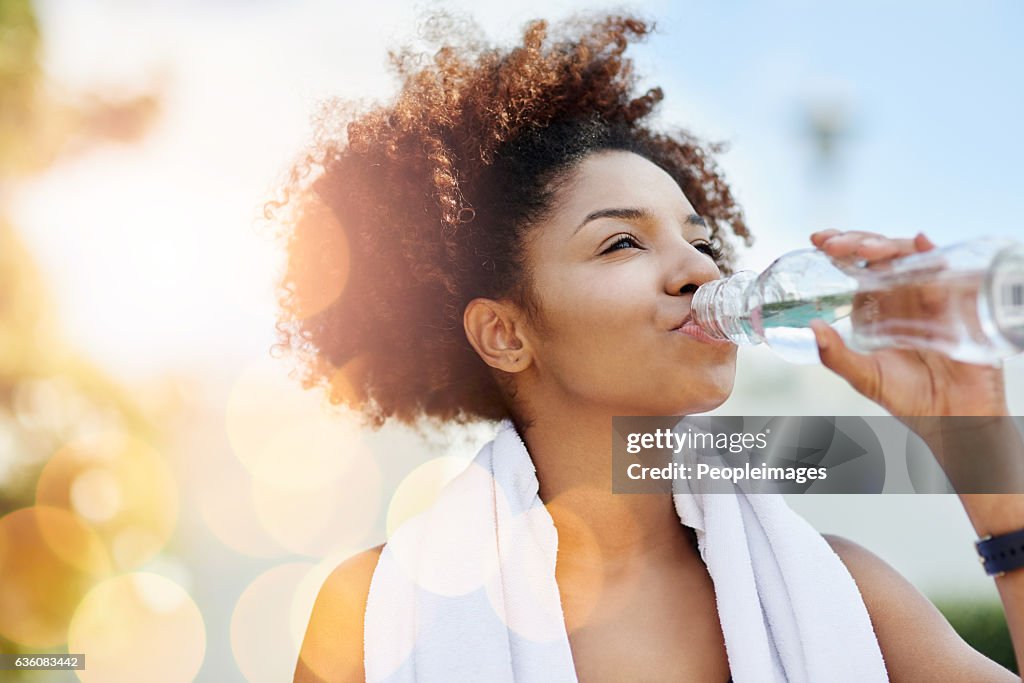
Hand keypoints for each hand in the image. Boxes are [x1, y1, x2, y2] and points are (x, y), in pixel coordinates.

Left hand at [807, 229, 1009, 418]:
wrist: (953, 416)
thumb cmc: (908, 397)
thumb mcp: (864, 376)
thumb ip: (836, 355)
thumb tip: (811, 328)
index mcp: (876, 305)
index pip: (856, 267)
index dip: (840, 247)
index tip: (819, 240)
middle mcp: (901, 294)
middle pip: (880, 253)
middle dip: (857, 241)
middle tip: (836, 244)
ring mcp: (929, 294)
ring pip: (909, 255)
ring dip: (887, 246)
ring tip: (867, 252)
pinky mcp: (955, 301)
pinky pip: (946, 270)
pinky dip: (932, 253)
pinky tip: (920, 244)